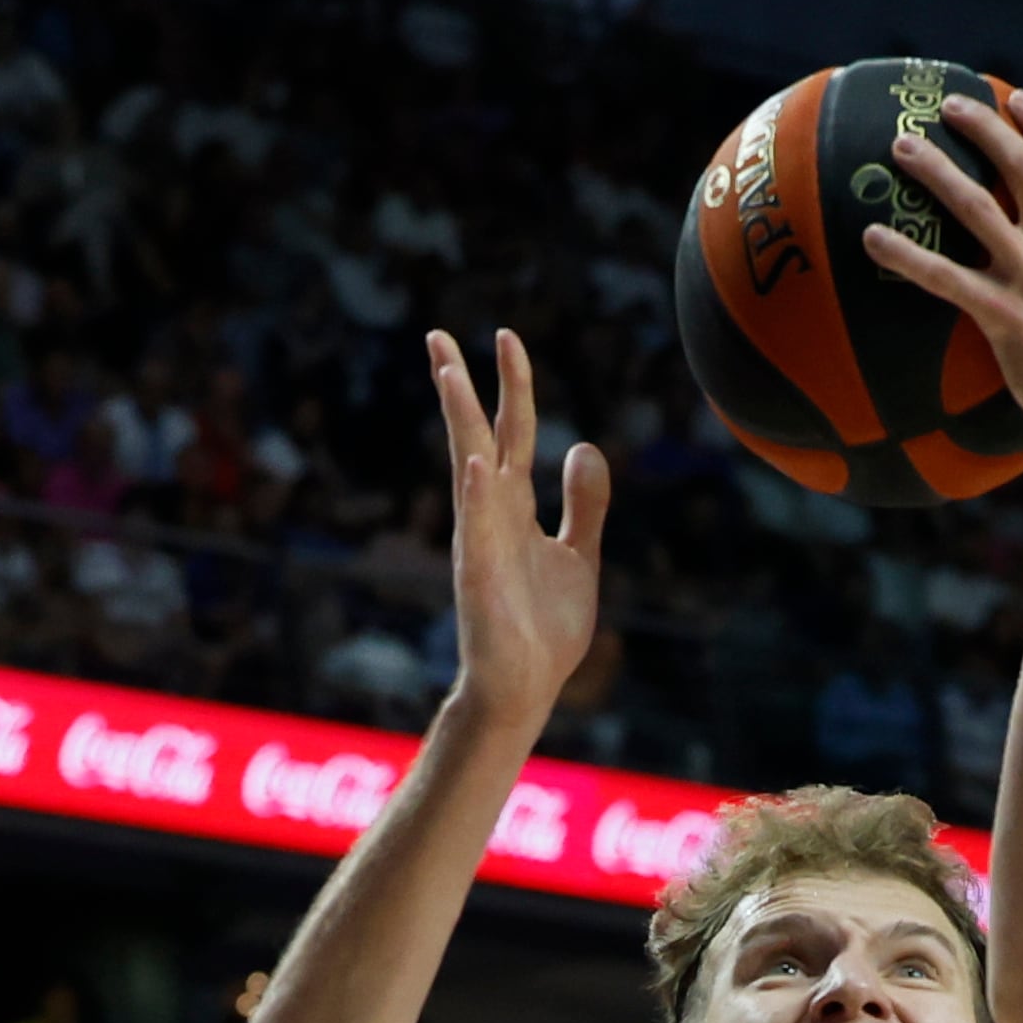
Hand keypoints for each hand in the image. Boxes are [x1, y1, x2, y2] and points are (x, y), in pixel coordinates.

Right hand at [427, 326, 605, 729]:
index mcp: (515, 507)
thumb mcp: (580, 554)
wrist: (526, 688)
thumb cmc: (545, 628)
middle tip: (438, 334)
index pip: (511, 432)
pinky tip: (478, 464)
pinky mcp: (481, 579)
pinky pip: (479, 531)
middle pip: (475, 436)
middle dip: (459, 386)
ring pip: (468, 469)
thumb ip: (583, 504)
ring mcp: (481, 543)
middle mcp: (492, 515)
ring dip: (459, 422)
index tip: (506, 337)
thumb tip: (584, 448)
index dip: (512, 386)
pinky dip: (479, 496)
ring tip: (449, 373)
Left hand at [860, 88, 1022, 469]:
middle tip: (949, 107)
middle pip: (1021, 165)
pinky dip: (904, 254)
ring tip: (902, 148)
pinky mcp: (1002, 315)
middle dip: (983, 125)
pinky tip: (872, 237)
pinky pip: (942, 276)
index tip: (1016, 100)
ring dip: (934, 169)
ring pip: (974, 205)